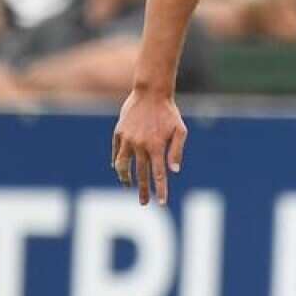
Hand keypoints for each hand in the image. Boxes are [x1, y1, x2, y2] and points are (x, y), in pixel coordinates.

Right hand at [112, 90, 187, 205]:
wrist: (151, 92)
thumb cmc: (169, 112)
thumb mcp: (180, 130)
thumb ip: (176, 151)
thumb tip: (174, 171)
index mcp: (156, 146)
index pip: (158, 174)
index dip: (160, 190)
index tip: (161, 203)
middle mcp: (140, 145)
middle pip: (140, 174)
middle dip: (142, 190)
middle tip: (144, 203)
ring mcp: (127, 139)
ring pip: (122, 166)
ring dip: (125, 178)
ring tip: (128, 185)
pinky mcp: (118, 133)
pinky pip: (116, 152)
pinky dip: (117, 162)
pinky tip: (119, 169)